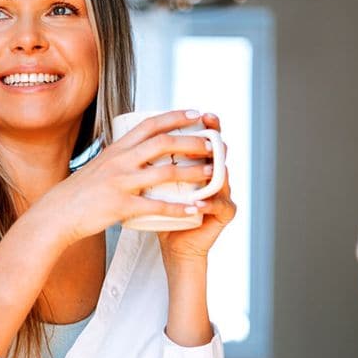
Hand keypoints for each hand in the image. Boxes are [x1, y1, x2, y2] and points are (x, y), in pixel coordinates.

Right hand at [35, 110, 217, 247]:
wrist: (57, 214)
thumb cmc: (78, 193)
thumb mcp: (98, 166)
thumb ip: (118, 158)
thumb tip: (135, 149)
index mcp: (116, 149)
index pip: (150, 125)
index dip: (175, 116)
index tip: (196, 113)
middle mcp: (120, 161)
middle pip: (164, 144)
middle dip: (193, 142)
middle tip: (214, 145)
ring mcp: (121, 183)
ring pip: (165, 172)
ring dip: (193, 172)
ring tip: (214, 175)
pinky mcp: (121, 206)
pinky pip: (156, 206)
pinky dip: (179, 209)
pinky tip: (196, 211)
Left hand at [157, 113, 235, 262]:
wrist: (172, 244)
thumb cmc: (160, 211)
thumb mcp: (153, 182)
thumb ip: (151, 162)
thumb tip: (133, 135)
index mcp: (198, 164)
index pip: (204, 140)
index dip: (204, 126)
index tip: (197, 113)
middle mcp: (214, 174)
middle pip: (220, 152)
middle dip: (214, 139)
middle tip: (209, 128)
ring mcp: (222, 193)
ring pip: (223, 177)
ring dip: (214, 170)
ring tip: (208, 165)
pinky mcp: (224, 214)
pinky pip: (220, 206)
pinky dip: (208, 203)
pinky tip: (198, 203)